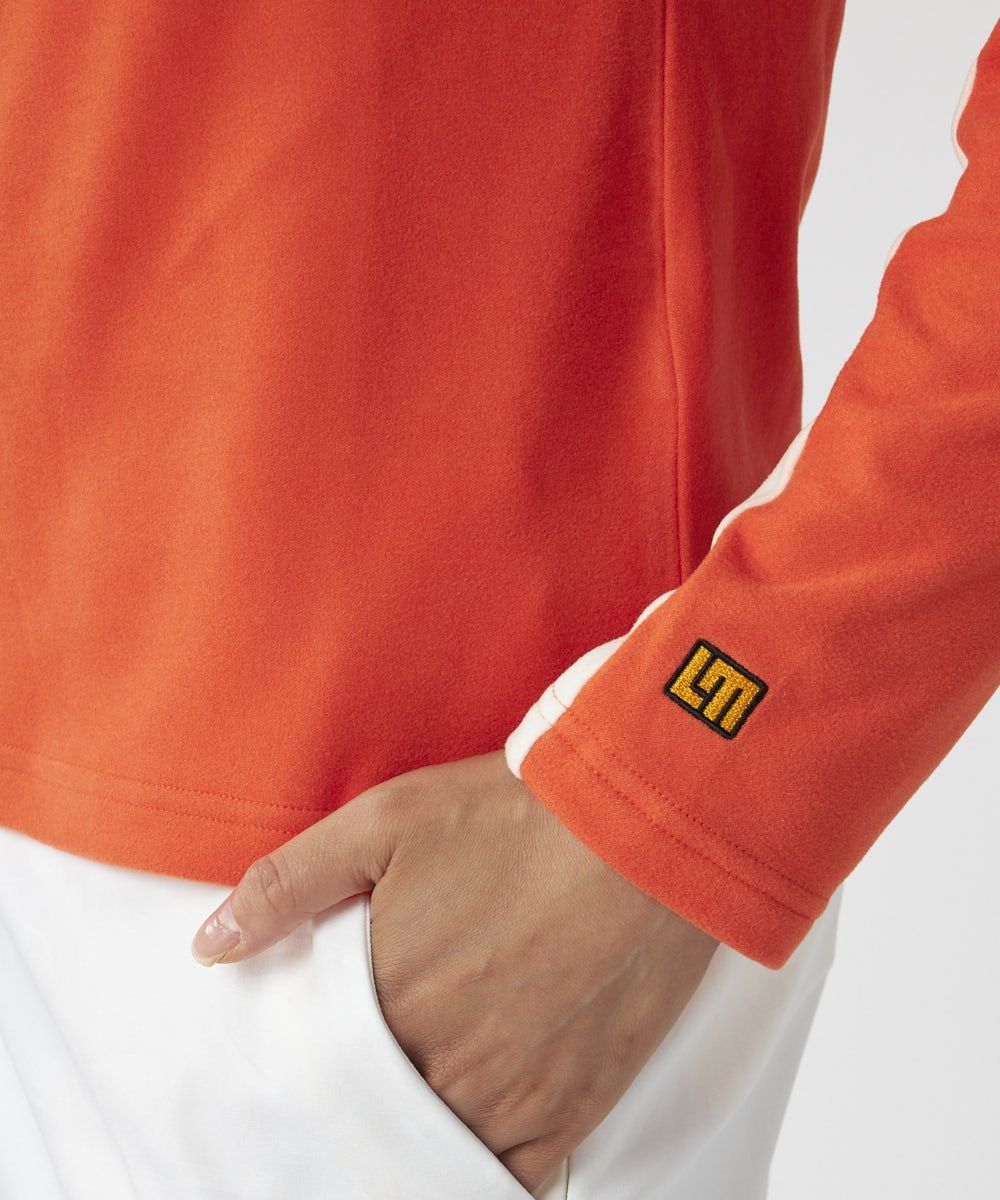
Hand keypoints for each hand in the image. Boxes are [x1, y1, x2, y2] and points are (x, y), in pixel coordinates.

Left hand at [190, 749, 718, 1194]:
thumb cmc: (513, 816)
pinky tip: (468, 1149)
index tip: (307, 1065)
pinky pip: (512, 1180)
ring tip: (412, 1104)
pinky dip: (481, 1173)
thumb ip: (290, 884)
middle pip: (376, 1116)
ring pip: (435, 1152)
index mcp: (387, 1000)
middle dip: (359, 1104)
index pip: (319, 1070)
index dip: (310, 1069)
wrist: (639, 828)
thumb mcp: (385, 821)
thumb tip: (211, 945)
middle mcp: (443, 1064)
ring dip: (413, 1138)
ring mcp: (513, 1096)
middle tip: (366, 1081)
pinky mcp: (575, 1104)